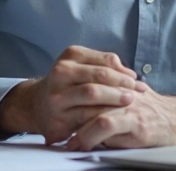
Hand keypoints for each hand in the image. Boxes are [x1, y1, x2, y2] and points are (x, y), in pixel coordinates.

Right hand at [0, 46, 146, 143]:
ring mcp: (57, 95)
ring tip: (130, 104)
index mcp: (71, 56)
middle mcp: (61, 72)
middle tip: (137, 93)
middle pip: (99, 77)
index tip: (137, 81)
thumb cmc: (68, 84)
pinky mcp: (56, 117)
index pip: (105, 61)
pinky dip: (102, 117)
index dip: (124, 72)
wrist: (38, 104)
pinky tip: (114, 118)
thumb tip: (132, 75)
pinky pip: (85, 116)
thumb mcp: (83, 67)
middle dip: (122, 86)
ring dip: (115, 100)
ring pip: (92, 95)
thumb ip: (106, 66)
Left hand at [65, 84, 175, 150]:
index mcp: (118, 83)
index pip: (89, 83)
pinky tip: (79, 145)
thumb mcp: (129, 96)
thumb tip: (79, 109)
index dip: (71, 97)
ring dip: (75, 127)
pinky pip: (105, 124)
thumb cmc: (151, 110)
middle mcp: (122, 91)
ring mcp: (129, 106)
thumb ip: (109, 94)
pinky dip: (88, 135)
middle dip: (68, 112)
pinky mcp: (136, 123)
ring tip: (66, 142)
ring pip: (93, 108)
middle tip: (55, 131)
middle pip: (88, 94)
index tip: (58, 114)